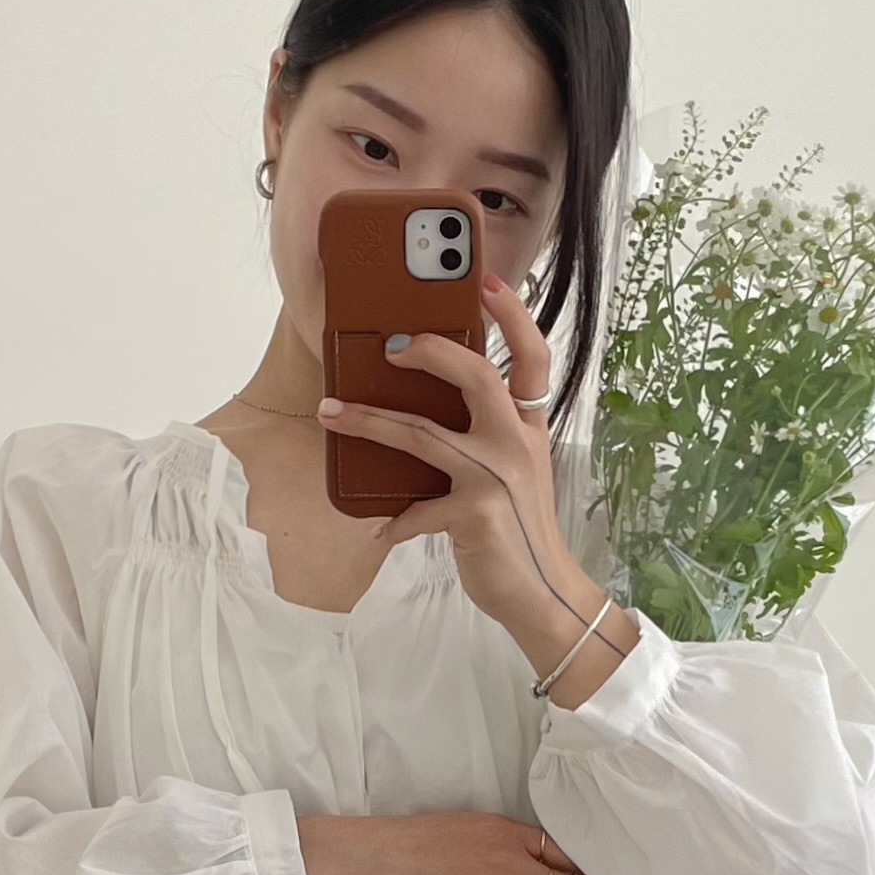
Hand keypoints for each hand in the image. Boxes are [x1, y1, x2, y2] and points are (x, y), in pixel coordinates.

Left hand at [315, 277, 637, 700]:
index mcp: (527, 426)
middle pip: (479, 375)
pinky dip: (395, 521)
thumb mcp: (511, 474)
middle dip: (431, 350)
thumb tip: (420, 413)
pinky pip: (417, 509)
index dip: (511, 313)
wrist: (543, 595)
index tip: (484, 280)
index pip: (532, 354)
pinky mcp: (475, 514)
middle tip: (391, 344)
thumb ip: (483, 439)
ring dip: (370, 421)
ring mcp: (498, 477)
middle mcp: (517, 442)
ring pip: (424, 433)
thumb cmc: (517, 532)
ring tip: (331, 414)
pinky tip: (380, 530)